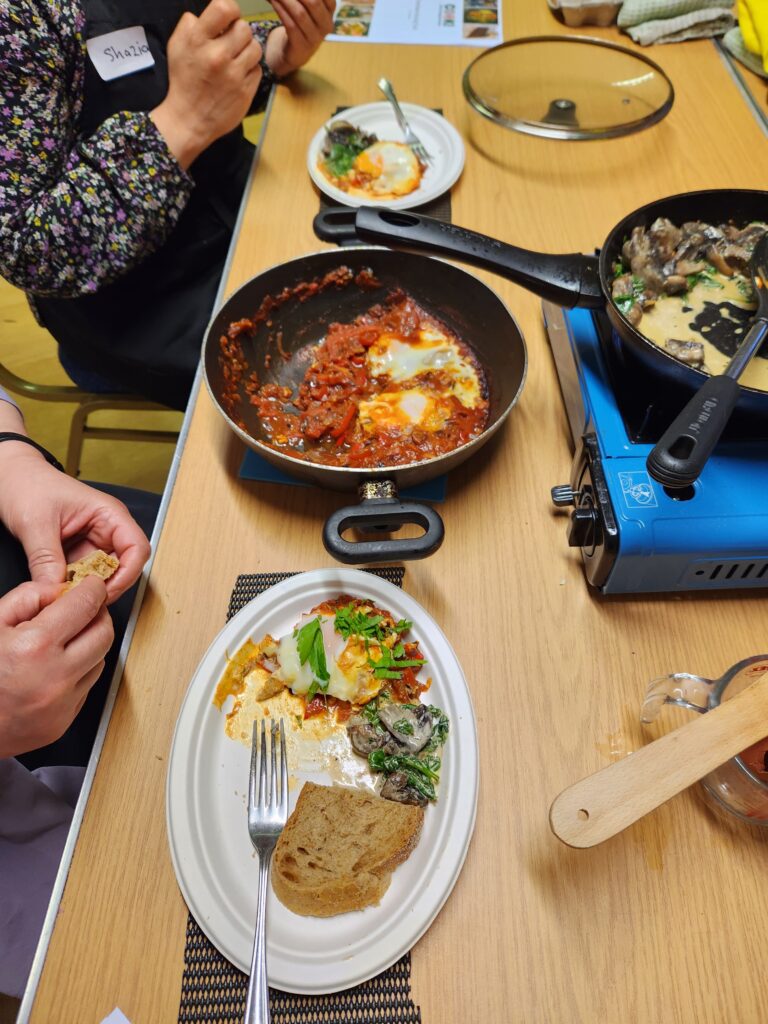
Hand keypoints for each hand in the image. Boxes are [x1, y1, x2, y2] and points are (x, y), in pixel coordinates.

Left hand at [0, 443, 150, 603]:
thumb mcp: (35, 523)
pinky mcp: (77, 553)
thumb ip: (46, 559)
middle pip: (124, 567)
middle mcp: (106, 529)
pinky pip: (83, 576)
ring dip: (88, 588)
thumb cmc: (28, 484)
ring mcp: (92, 542)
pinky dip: (74, 586)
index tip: (105, 592)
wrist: (9, 478)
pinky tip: (60, 590)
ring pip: (103, 576)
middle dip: (106, 586)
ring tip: (68, 596)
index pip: (137, 548)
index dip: (127, 574)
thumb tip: (54, 589)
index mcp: (109, 514)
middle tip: (82, 600)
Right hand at [0, 578, 112, 757]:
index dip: (93, 589)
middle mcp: (55, 678)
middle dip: (98, 615)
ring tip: (60, 644)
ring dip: (89, 645)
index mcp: (34, 647)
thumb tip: (61, 590)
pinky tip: (52, 670)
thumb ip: (29, 597)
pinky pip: (86, 687)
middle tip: (82, 610)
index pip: (86, 606)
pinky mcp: (63, 722)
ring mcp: (61, 704)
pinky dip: (77, 672)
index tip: (92, 584)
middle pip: (104, 634)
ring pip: (100, 661)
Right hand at [151, 0, 263, 168]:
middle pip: (244, 27)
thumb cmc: (184, 80)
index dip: (231, 9)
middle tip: (231, 42)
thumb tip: (206, 13)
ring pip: (255, 47)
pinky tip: (238, 75)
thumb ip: (190, 25)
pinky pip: (258, 68)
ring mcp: (233, 75)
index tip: (228, 18)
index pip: (224, 8)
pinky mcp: (245, 91)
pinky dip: (250, 69)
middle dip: (239, 32)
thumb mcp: (176, 46)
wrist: (189, 120)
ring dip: (248, 50)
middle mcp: (217, 56)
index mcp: (198, 40)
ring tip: (236, 58)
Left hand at [264, 0, 335, 78]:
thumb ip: (306, 0)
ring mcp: (315, 39)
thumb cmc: (299, 25)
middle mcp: (326, 26)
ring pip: (300, 13)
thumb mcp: (308, 9)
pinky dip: (280, 10)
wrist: (293, 54)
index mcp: (330, 12)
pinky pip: (290, 25)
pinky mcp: (301, 47)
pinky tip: (272, 0)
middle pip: (313, 2)